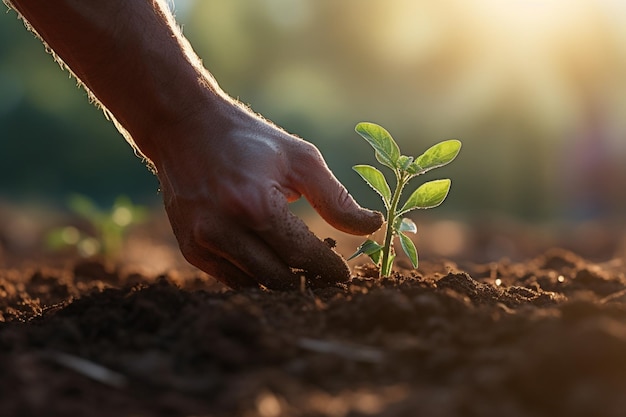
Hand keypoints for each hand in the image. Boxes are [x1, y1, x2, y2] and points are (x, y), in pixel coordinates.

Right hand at [154, 103, 382, 289]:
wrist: (185, 128)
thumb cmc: (249, 141)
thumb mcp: (300, 159)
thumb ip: (336, 199)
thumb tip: (372, 226)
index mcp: (254, 205)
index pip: (301, 254)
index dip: (328, 269)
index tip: (345, 275)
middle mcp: (222, 230)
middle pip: (279, 277)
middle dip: (308, 278)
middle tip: (325, 271)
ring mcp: (202, 242)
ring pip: (256, 284)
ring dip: (282, 279)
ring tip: (300, 265)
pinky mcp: (191, 249)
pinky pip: (233, 279)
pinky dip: (256, 275)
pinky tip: (270, 258)